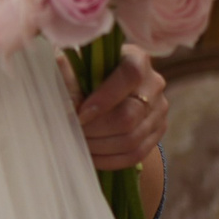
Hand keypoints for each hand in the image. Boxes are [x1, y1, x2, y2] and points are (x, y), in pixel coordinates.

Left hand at [69, 45, 168, 170]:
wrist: (101, 91)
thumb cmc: (82, 73)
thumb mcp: (73, 66)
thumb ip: (69, 71)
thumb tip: (59, 69)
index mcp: (136, 58)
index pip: (130, 75)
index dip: (104, 97)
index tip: (79, 113)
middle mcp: (154, 83)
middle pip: (129, 115)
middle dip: (94, 129)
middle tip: (71, 131)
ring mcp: (159, 109)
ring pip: (132, 138)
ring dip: (99, 146)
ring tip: (76, 143)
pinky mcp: (157, 131)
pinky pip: (136, 154)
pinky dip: (109, 160)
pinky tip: (89, 156)